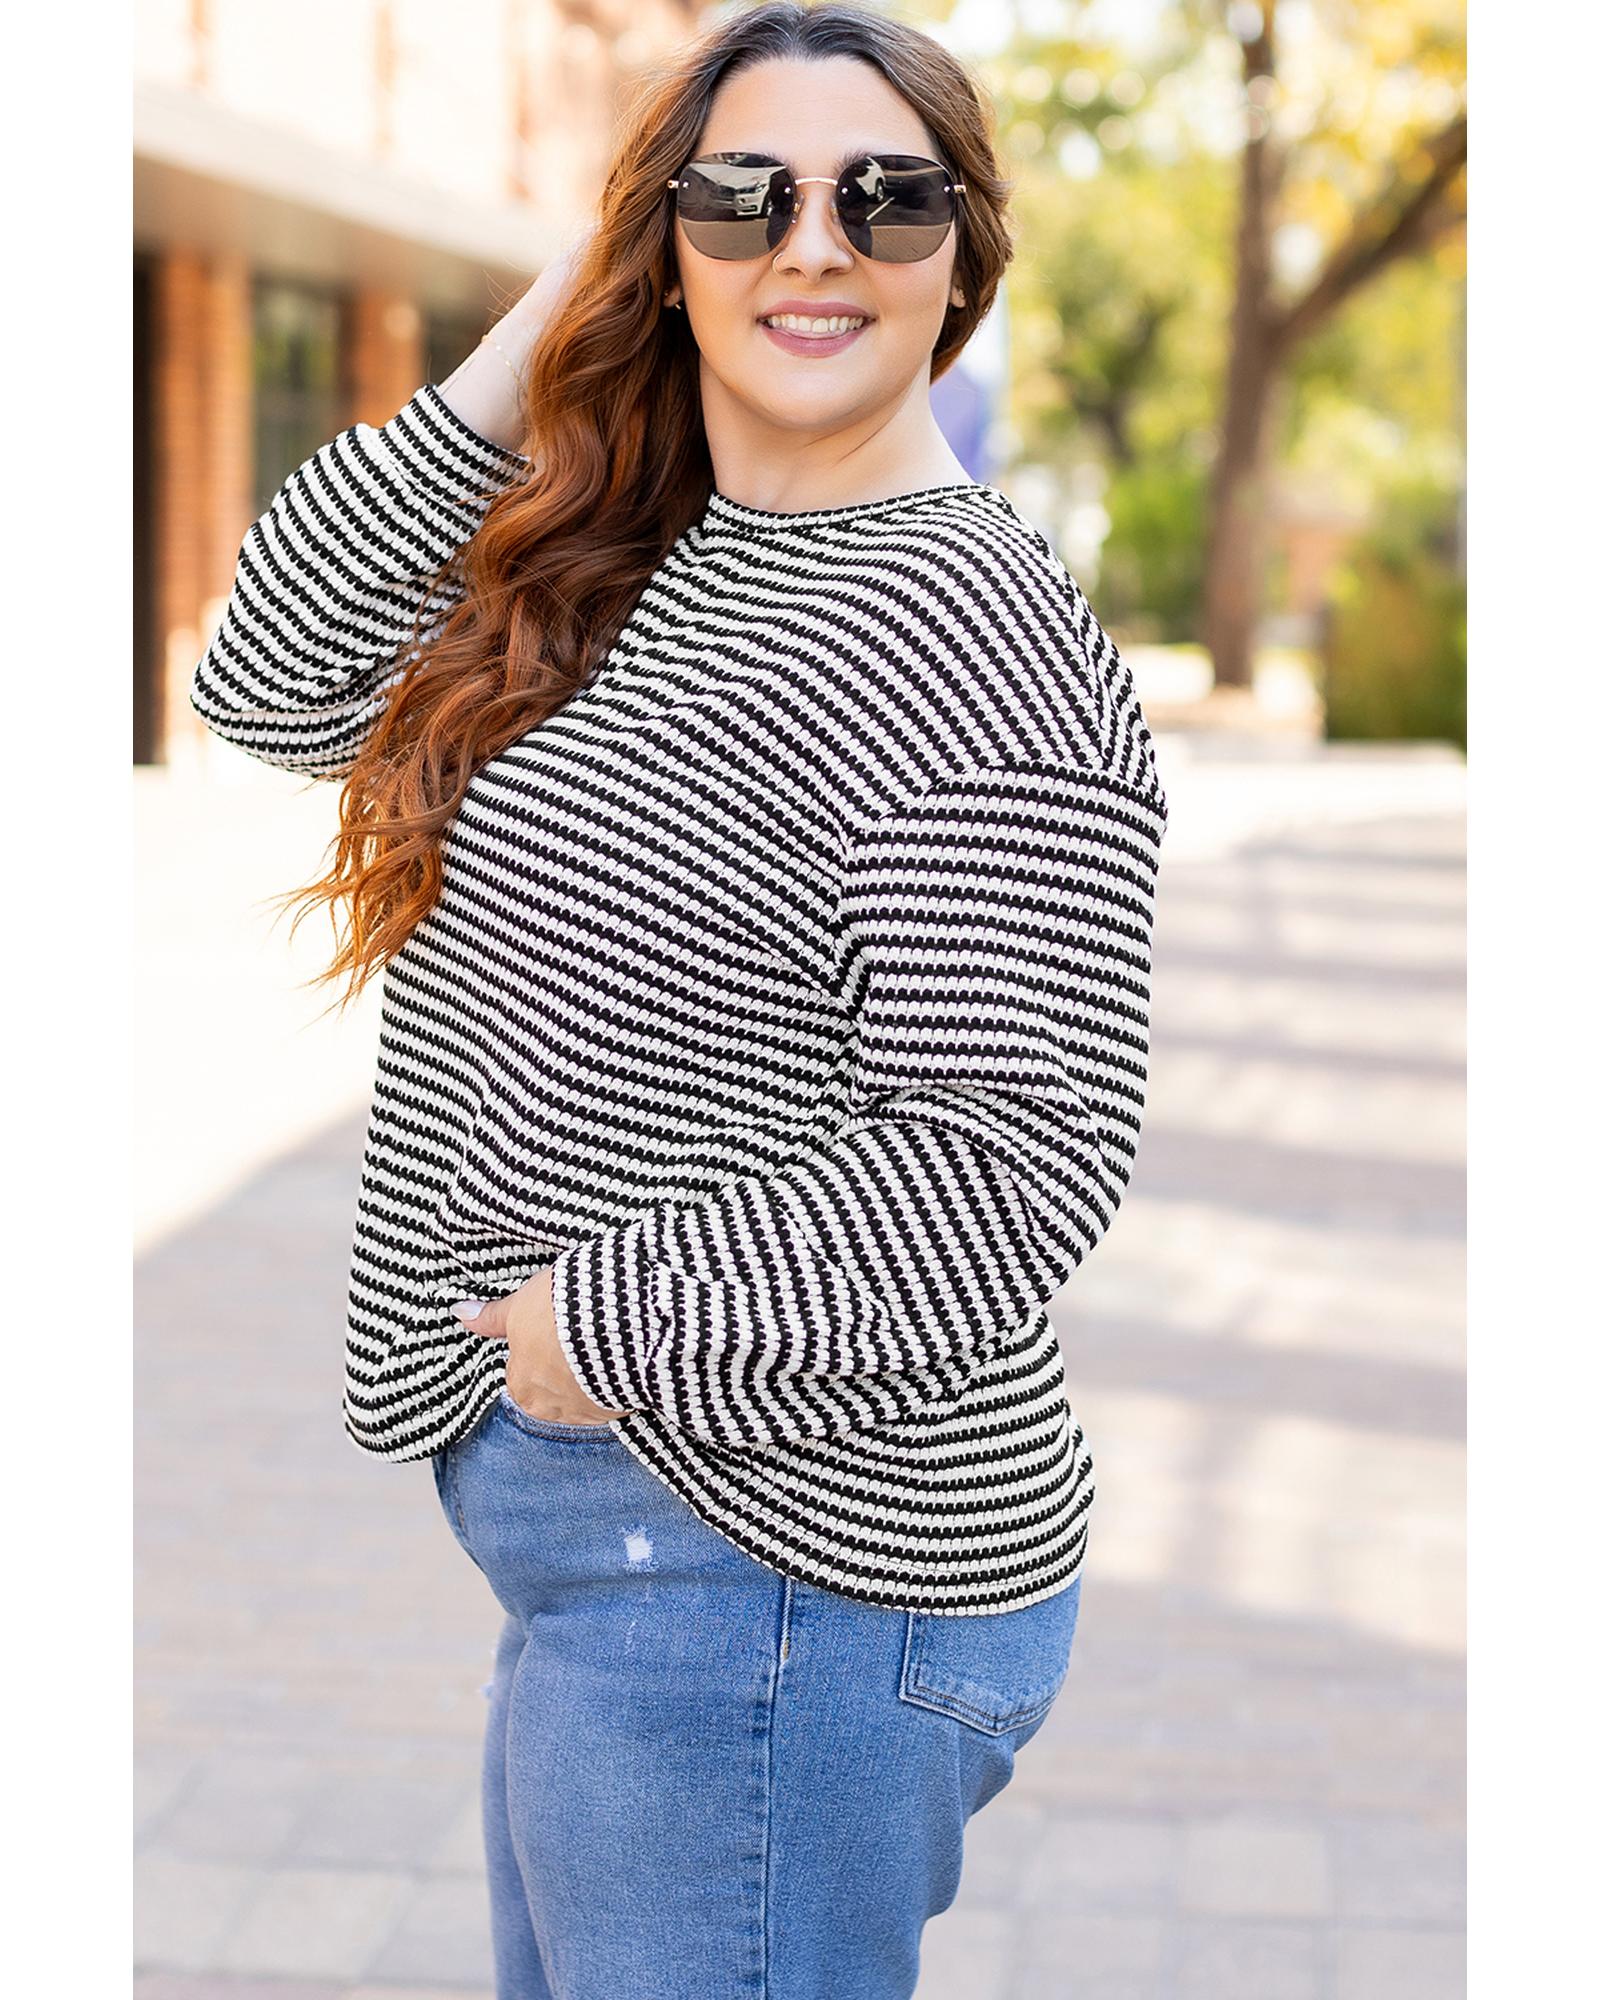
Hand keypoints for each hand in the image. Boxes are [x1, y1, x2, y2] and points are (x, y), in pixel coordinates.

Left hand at [450, 1271, 629, 1424]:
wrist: (617, 1321)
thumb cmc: (562, 1312)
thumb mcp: (520, 1305)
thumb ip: (492, 1317)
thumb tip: (460, 1313)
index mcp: (519, 1385)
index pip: (520, 1371)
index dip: (537, 1346)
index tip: (552, 1329)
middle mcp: (548, 1408)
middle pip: (548, 1388)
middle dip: (561, 1367)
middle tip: (575, 1334)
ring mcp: (584, 1412)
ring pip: (580, 1395)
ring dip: (586, 1376)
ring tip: (599, 1343)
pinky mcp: (615, 1409)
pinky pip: (608, 1398)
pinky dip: (610, 1382)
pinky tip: (617, 1358)